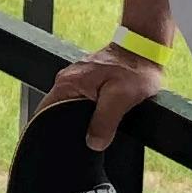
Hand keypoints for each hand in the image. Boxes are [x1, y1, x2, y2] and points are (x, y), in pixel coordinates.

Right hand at [49, 42, 167, 151]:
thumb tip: (93, 144)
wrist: (144, 49)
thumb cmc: (134, 70)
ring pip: (71, 105)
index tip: (60, 144)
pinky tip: (101, 115)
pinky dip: (89, 109)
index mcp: (67, 83)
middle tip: (84, 140)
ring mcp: (76, 77)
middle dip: (69, 125)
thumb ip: (104, 122)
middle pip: (58, 109)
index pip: (46, 111)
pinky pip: (81, 98)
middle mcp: (67, 78)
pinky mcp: (88, 77)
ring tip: (95, 129)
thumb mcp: (120, 99)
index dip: (50, 128)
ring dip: (81, 117)